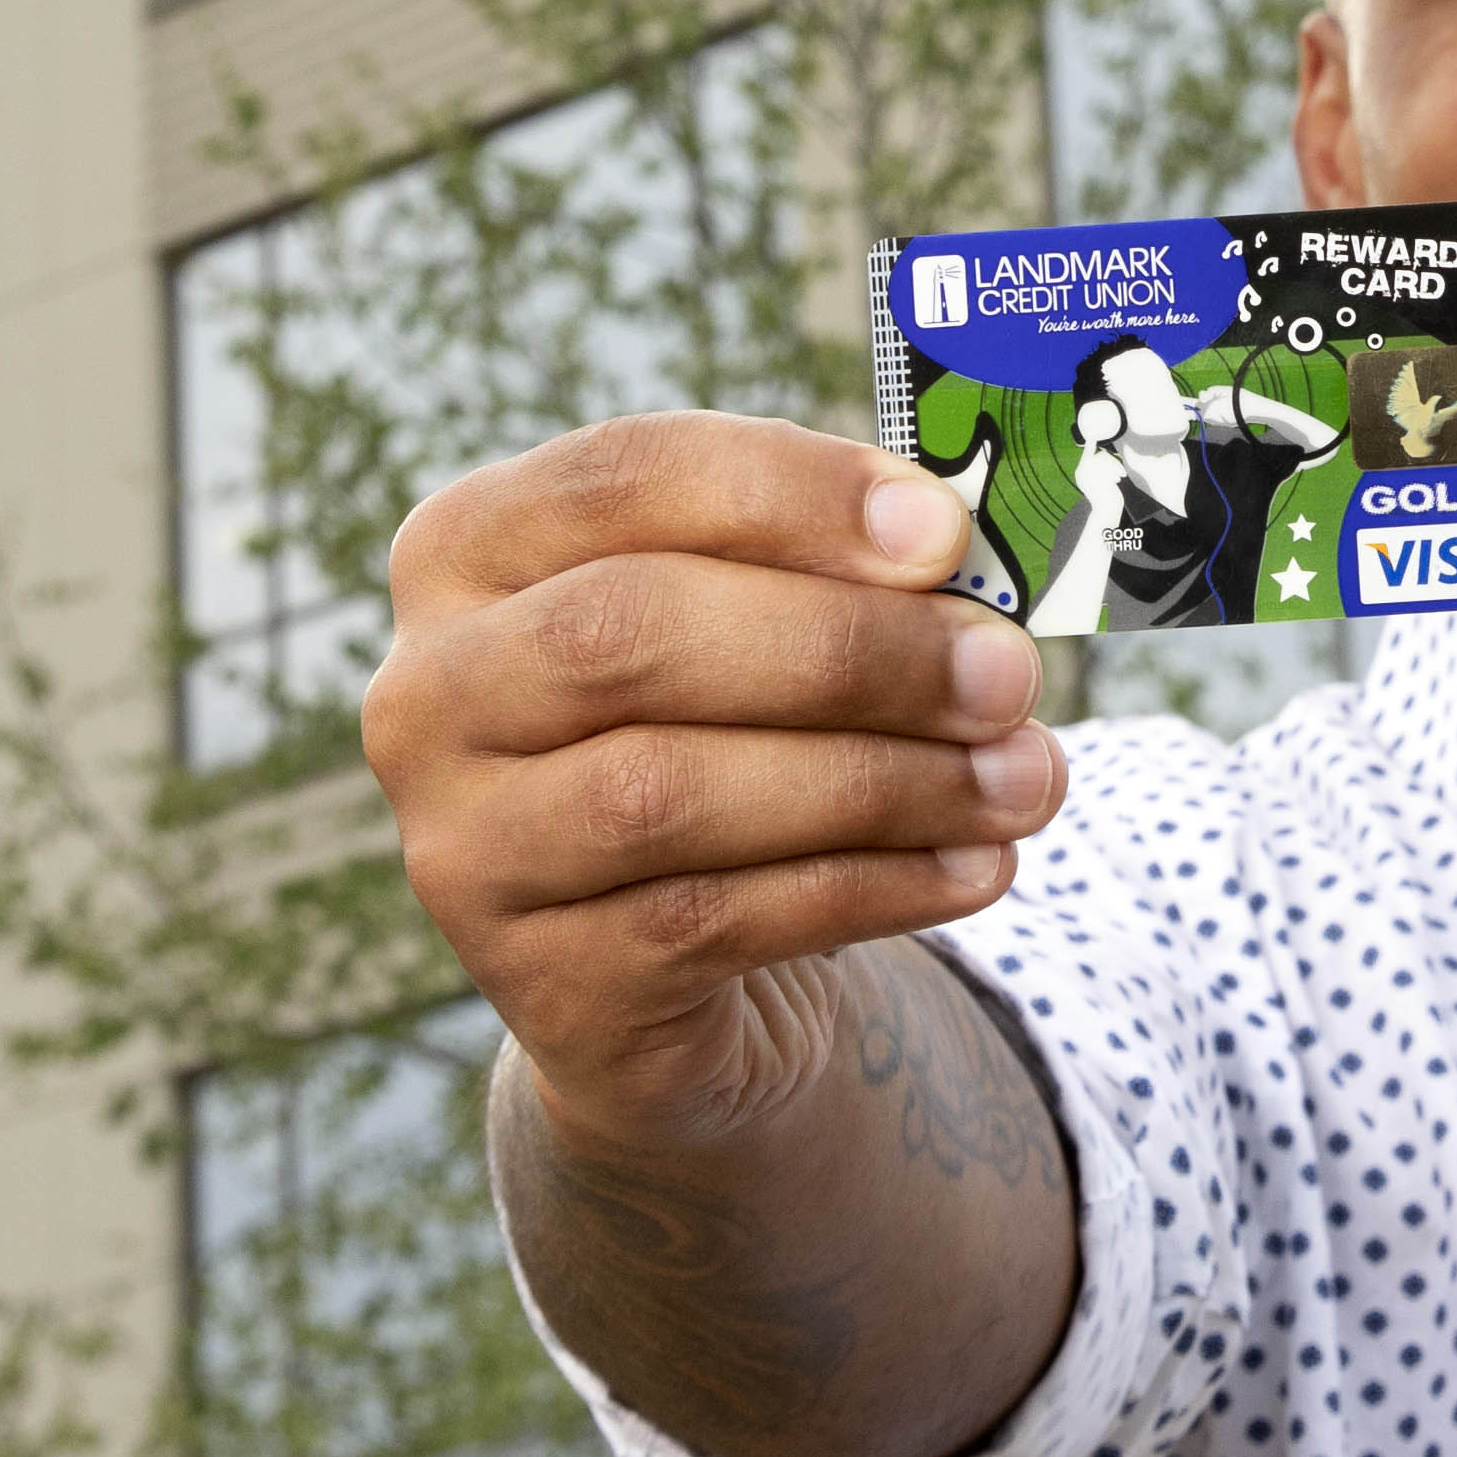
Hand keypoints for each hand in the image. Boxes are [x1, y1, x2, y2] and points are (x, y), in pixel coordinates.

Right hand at [364, 415, 1062, 1156]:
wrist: (659, 967)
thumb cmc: (720, 736)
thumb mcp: (750, 628)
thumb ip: (828, 574)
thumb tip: (968, 567)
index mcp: (469, 550)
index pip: (623, 477)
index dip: (790, 496)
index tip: (946, 534)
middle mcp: (429, 693)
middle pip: (630, 632)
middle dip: (848, 649)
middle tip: (1008, 672)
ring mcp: (463, 846)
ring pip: (670, 791)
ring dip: (881, 780)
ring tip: (1027, 778)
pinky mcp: (538, 979)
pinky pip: (714, 919)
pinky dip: (871, 886)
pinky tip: (977, 865)